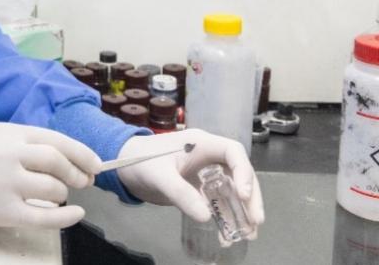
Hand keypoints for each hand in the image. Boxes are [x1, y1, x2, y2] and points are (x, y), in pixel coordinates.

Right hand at [0, 122, 101, 229]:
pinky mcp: (3, 211)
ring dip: (64, 192)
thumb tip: (78, 159)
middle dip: (76, 171)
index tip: (95, 164)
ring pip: (51, 188)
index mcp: (7, 133)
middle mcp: (4, 155)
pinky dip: (65, 217)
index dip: (80, 152)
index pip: (53, 139)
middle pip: (54, 161)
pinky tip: (76, 214)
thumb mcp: (2, 139)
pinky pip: (43, 216)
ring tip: (60, 193)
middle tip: (83, 180)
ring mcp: (3, 184)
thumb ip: (33, 143)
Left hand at [114, 129, 264, 241]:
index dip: (244, 171)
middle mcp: (208, 157)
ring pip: (231, 190)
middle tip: (256, 221)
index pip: (233, 152)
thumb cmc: (139, 161)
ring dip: (241, 210)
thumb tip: (206, 216)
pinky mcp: (197, 188)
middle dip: (250, 197)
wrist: (121, 167)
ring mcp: (204, 173)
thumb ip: (181, 193)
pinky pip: (217, 201)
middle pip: (238, 173)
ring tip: (250, 234)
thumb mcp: (160, 176)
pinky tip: (228, 234)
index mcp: (201, 143)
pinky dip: (224, 216)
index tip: (245, 194)